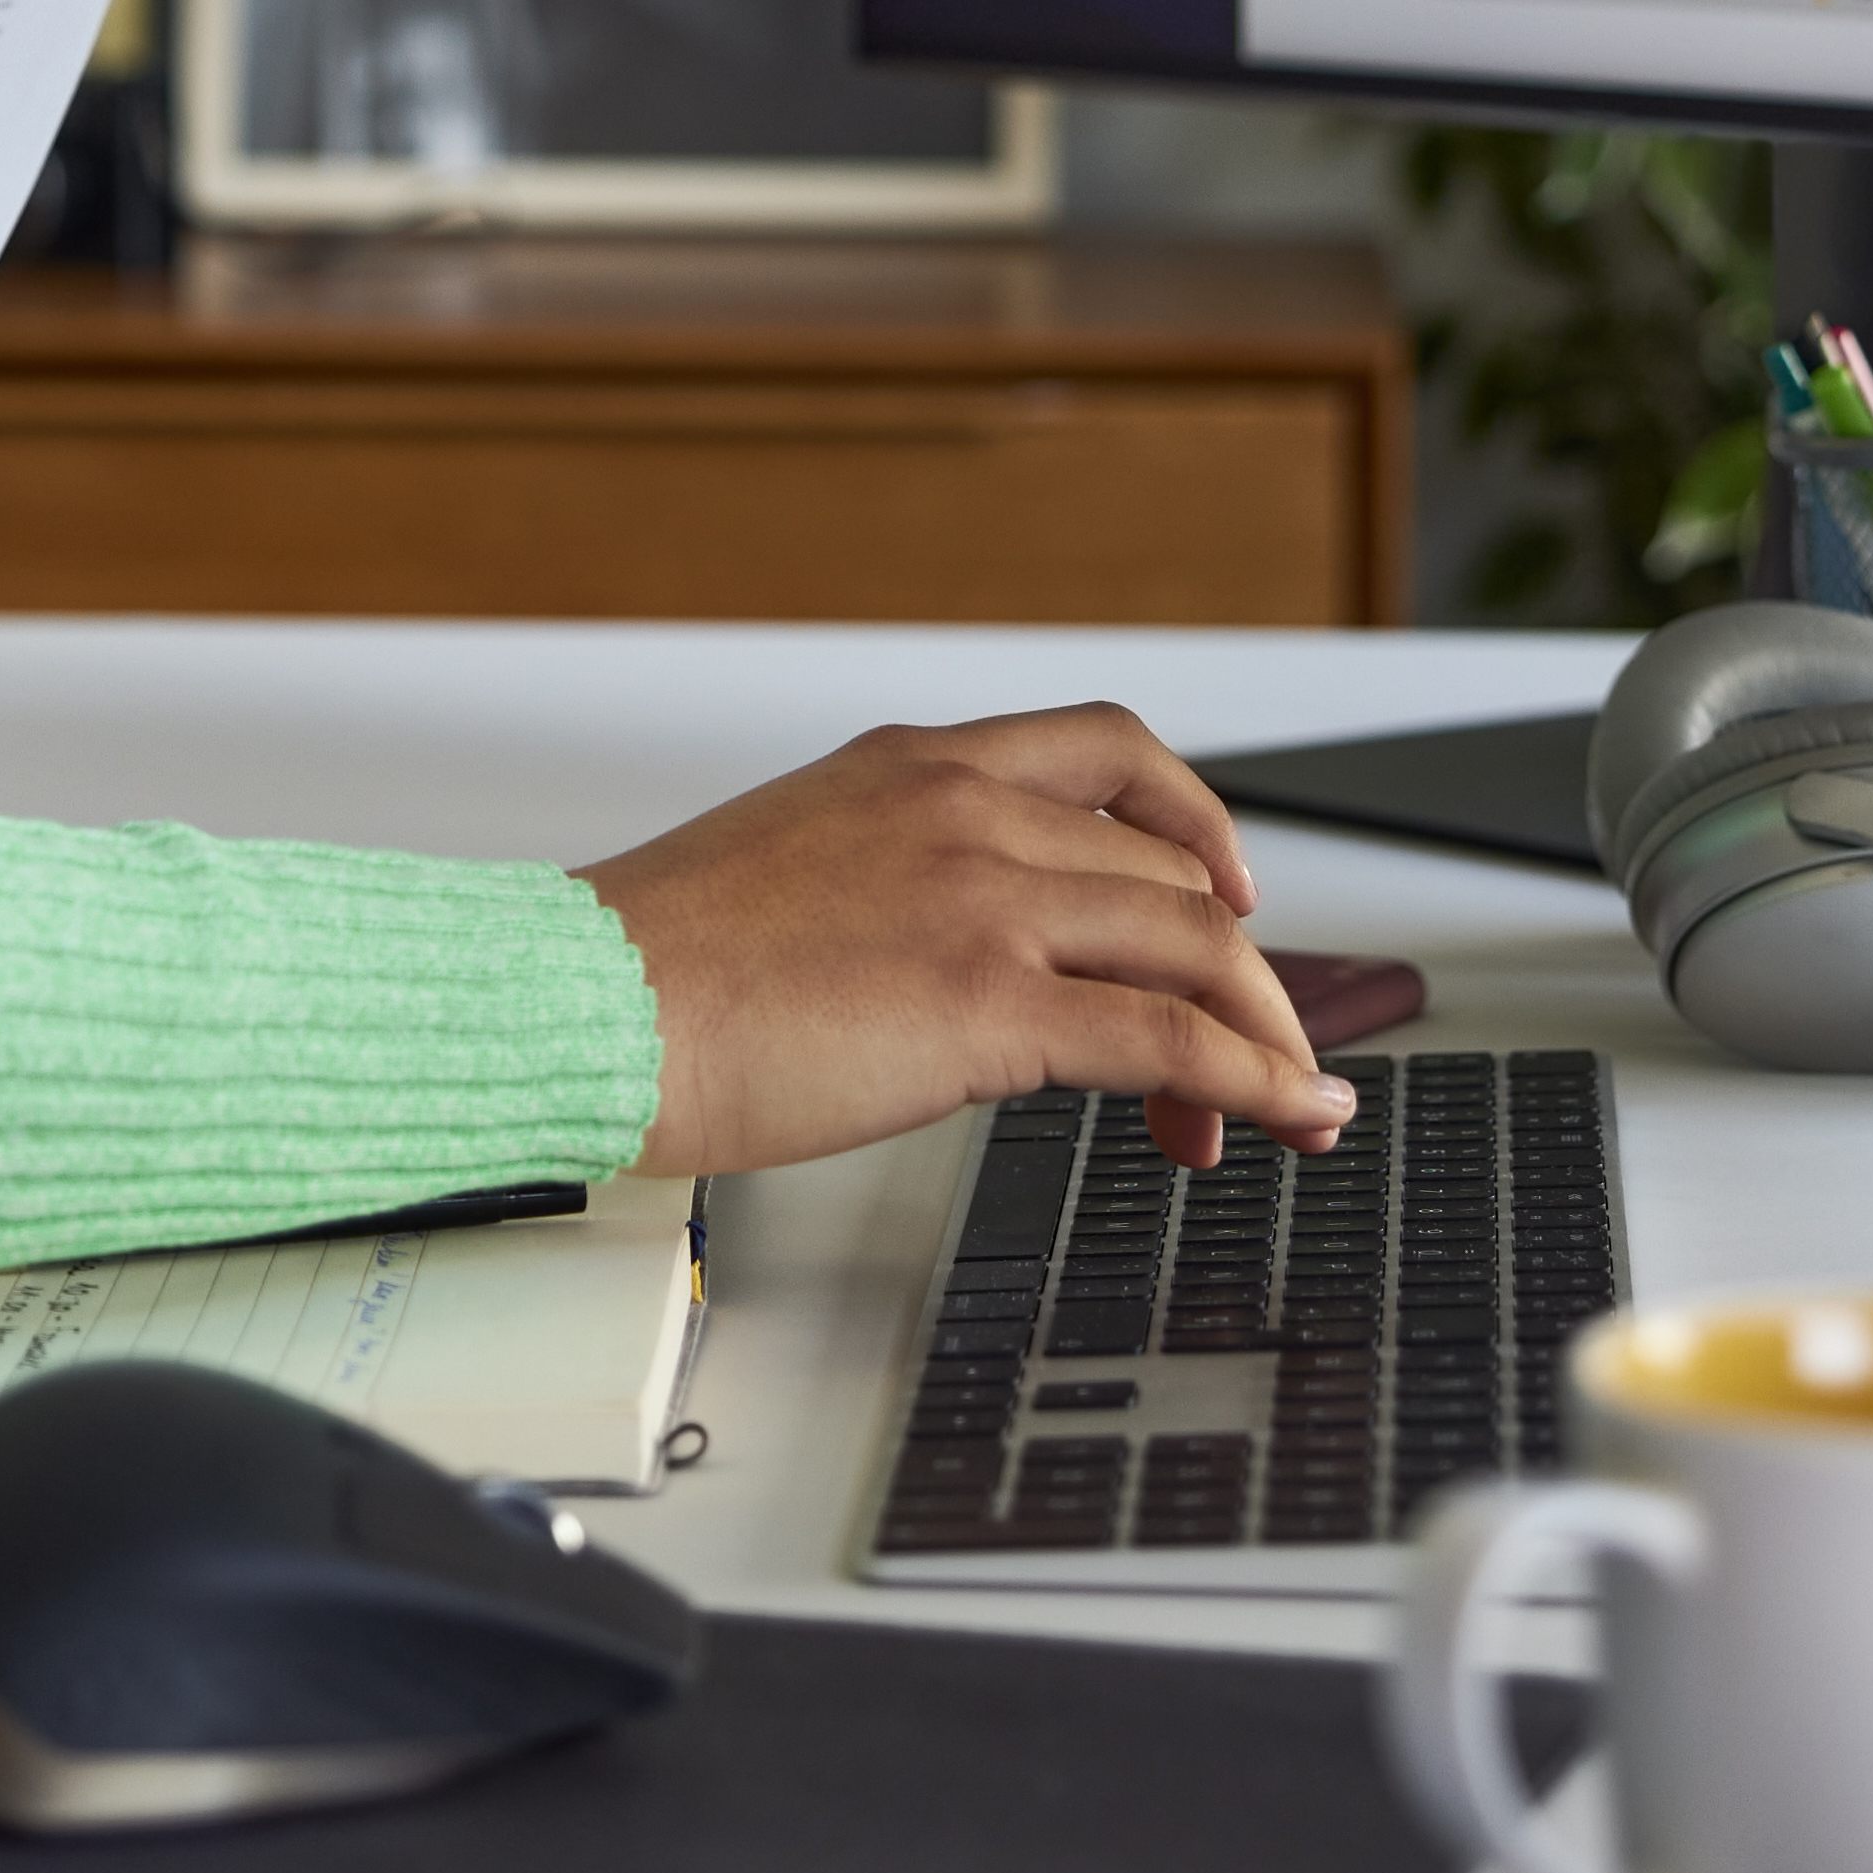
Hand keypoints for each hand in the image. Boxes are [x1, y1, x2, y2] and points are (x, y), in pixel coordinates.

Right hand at [576, 708, 1349, 1179]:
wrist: (582, 1004)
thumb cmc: (648, 965)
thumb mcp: (789, 864)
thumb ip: (886, 879)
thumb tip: (941, 957)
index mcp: (911, 763)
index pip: (1107, 754)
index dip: (1195, 825)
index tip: (1226, 891)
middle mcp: (964, 808)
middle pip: (1172, 871)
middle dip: (1234, 968)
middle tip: (1250, 1044)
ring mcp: (983, 898)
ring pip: (1196, 948)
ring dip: (1266, 1032)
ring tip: (1289, 1103)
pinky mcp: (989, 1002)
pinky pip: (1170, 1039)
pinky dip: (1254, 1080)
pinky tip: (1283, 1119)